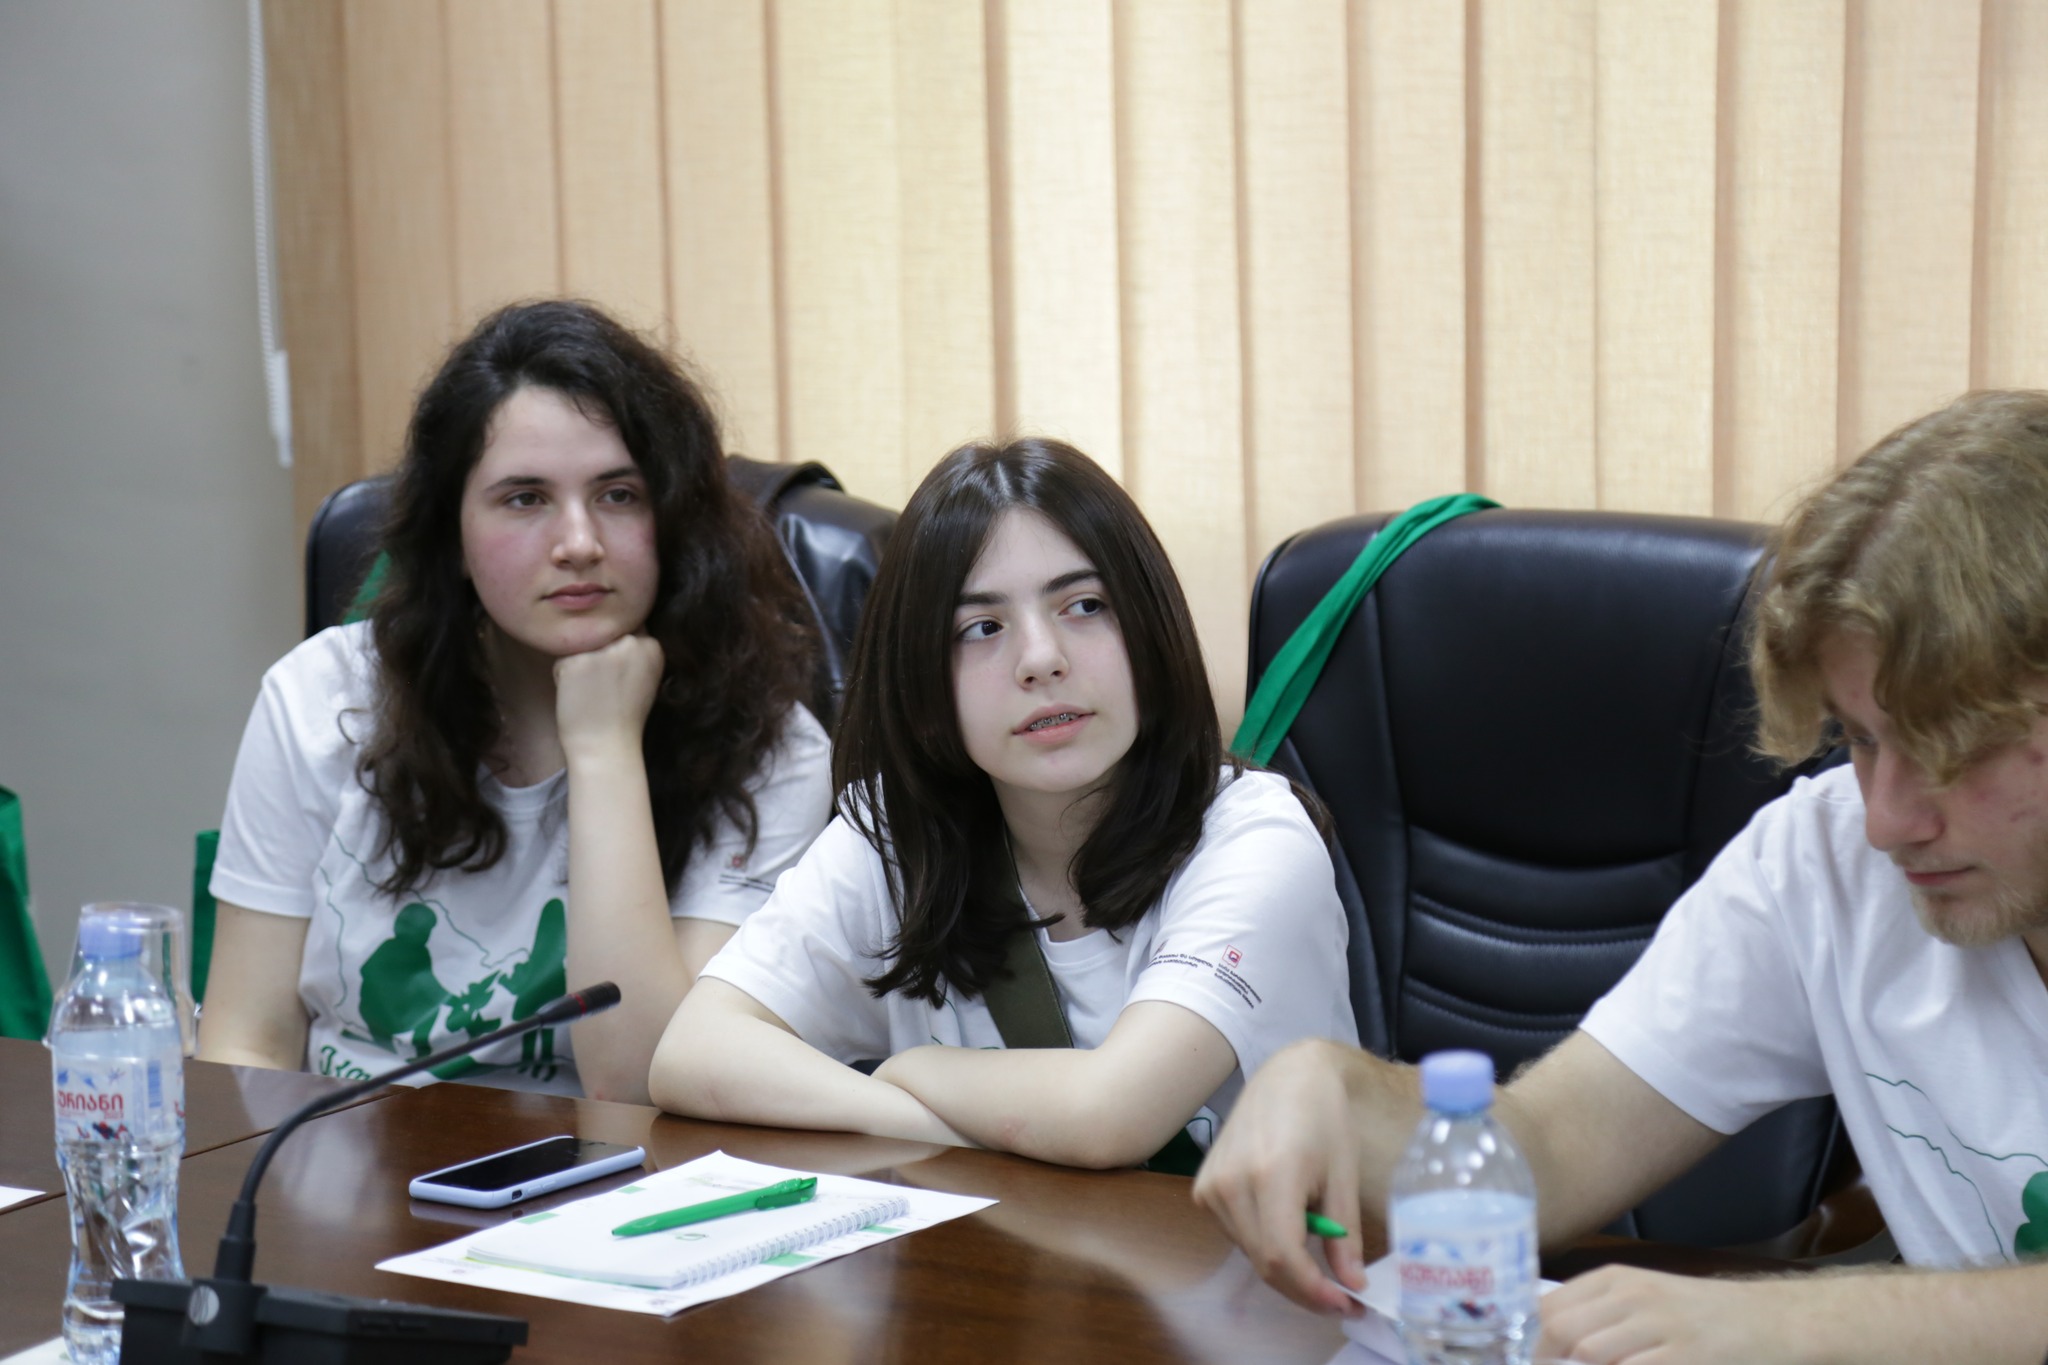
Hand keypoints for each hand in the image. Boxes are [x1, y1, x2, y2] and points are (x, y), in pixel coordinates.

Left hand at [554, 632, 663, 761]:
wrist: (607, 746)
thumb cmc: (624, 717)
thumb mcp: (645, 677)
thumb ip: (636, 651)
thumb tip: (615, 630)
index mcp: (652, 646)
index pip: (626, 628)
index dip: (616, 648)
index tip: (617, 675)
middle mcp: (630, 643)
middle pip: (602, 634)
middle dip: (598, 653)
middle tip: (604, 687)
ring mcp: (602, 651)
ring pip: (581, 646)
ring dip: (580, 664)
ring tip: (591, 692)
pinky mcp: (576, 661)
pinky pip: (562, 661)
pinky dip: (563, 678)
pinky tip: (578, 697)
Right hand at [1192, 1039, 1372, 1315]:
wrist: (1287, 1077)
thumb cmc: (1323, 1118)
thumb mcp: (1343, 1176)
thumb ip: (1344, 1233)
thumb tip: (1351, 1285)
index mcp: (1270, 1175)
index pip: (1282, 1256)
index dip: (1314, 1291)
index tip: (1346, 1303)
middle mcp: (1231, 1184)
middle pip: (1264, 1263)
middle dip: (1304, 1289)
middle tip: (1341, 1297)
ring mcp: (1211, 1187)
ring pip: (1250, 1253)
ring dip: (1286, 1269)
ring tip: (1319, 1259)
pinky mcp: (1204, 1188)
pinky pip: (1238, 1235)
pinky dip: (1266, 1245)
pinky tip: (1289, 1229)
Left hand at [1536, 1265, 1807, 1363]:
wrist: (1769, 1320)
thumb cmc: (1697, 1314)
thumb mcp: (1644, 1296)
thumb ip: (1596, 1313)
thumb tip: (1543, 1336)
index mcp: (1617, 1280)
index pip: (1549, 1307)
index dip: (1528, 1340)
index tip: (1523, 1360)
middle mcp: (1634, 1298)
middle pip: (1563, 1331)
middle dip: (1547, 1360)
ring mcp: (1661, 1328)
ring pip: (1591, 1354)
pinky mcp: (1686, 1357)